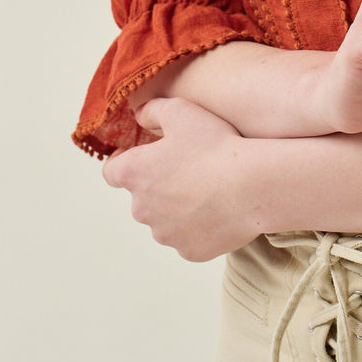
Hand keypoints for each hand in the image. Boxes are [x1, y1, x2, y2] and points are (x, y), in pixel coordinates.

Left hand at [102, 98, 261, 261]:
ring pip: (164, 219)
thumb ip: (152, 110)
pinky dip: (197, 225)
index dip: (121, 160)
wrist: (250, 187)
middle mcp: (141, 209)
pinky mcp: (188, 251)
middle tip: (186, 167)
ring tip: (207, 189)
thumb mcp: (180, 111)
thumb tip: (139, 115)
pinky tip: (218, 209)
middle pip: (141, 196)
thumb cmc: (214, 146)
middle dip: (157, 184)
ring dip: (177, 207)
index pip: (111, 171)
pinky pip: (188, 237)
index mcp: (134, 174)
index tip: (137, 154)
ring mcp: (165, 234)